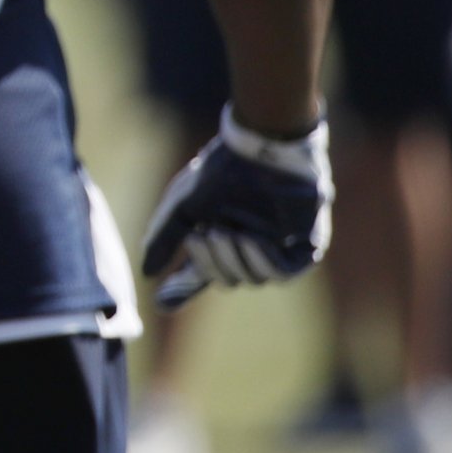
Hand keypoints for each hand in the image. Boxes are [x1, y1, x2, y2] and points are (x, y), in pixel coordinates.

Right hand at [141, 114, 334, 307]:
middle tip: (202, 237)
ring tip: (226, 231)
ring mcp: (276, 248)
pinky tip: (250, 239)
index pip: (200, 274)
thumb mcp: (182, 205)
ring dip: (234, 259)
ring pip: (252, 279)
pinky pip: (281, 273)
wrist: (261, 150)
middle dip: (211, 263)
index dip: (180, 290)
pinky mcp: (303, 248)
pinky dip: (261, 259)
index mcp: (219, 239)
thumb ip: (165, 237)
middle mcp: (246, 247)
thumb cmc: (222, 171)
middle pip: (226, 279)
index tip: (161, 302)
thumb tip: (147, 272)